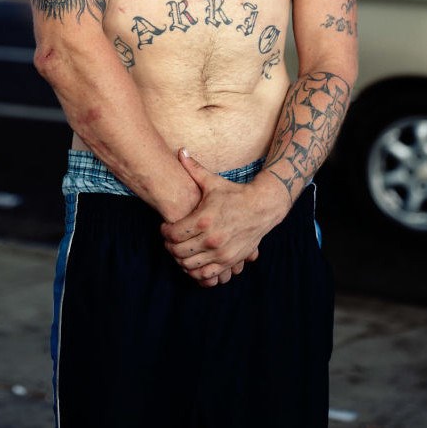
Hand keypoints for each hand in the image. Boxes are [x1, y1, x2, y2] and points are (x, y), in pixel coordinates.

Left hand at [159, 155, 238, 276]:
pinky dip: (196, 273)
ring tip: (181, 250)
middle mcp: (211, 239)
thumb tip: (180, 151)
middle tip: (171, 240)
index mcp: (203, 219)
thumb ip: (194, 168)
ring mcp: (220, 253)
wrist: (261, 208)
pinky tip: (194, 262)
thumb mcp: (213, 181)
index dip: (165, 232)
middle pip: (178, 252)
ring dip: (181, 260)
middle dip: (170, 246)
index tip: (166, 227)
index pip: (173, 234)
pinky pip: (205, 276)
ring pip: (189, 266)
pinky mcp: (229, 262)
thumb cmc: (234, 194)